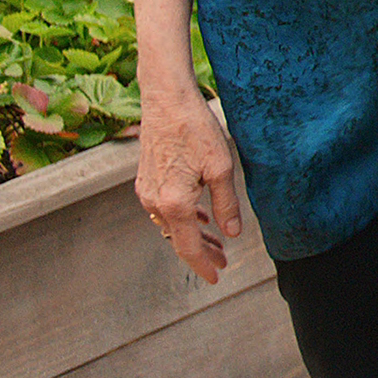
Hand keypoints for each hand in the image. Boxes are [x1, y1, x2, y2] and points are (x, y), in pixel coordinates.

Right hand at [133, 86, 245, 286]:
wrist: (165, 100)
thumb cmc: (196, 129)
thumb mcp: (221, 167)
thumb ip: (227, 205)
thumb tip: (232, 234)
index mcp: (174, 203)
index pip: (188, 247)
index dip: (203, 265)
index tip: (217, 277)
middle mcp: (154, 201)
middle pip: (178, 238)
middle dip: (201, 252)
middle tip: (223, 261)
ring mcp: (146, 190)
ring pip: (170, 225)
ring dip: (192, 235)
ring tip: (215, 241)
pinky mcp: (145, 179)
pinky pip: (163, 209)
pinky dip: (181, 218)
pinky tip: (198, 216)